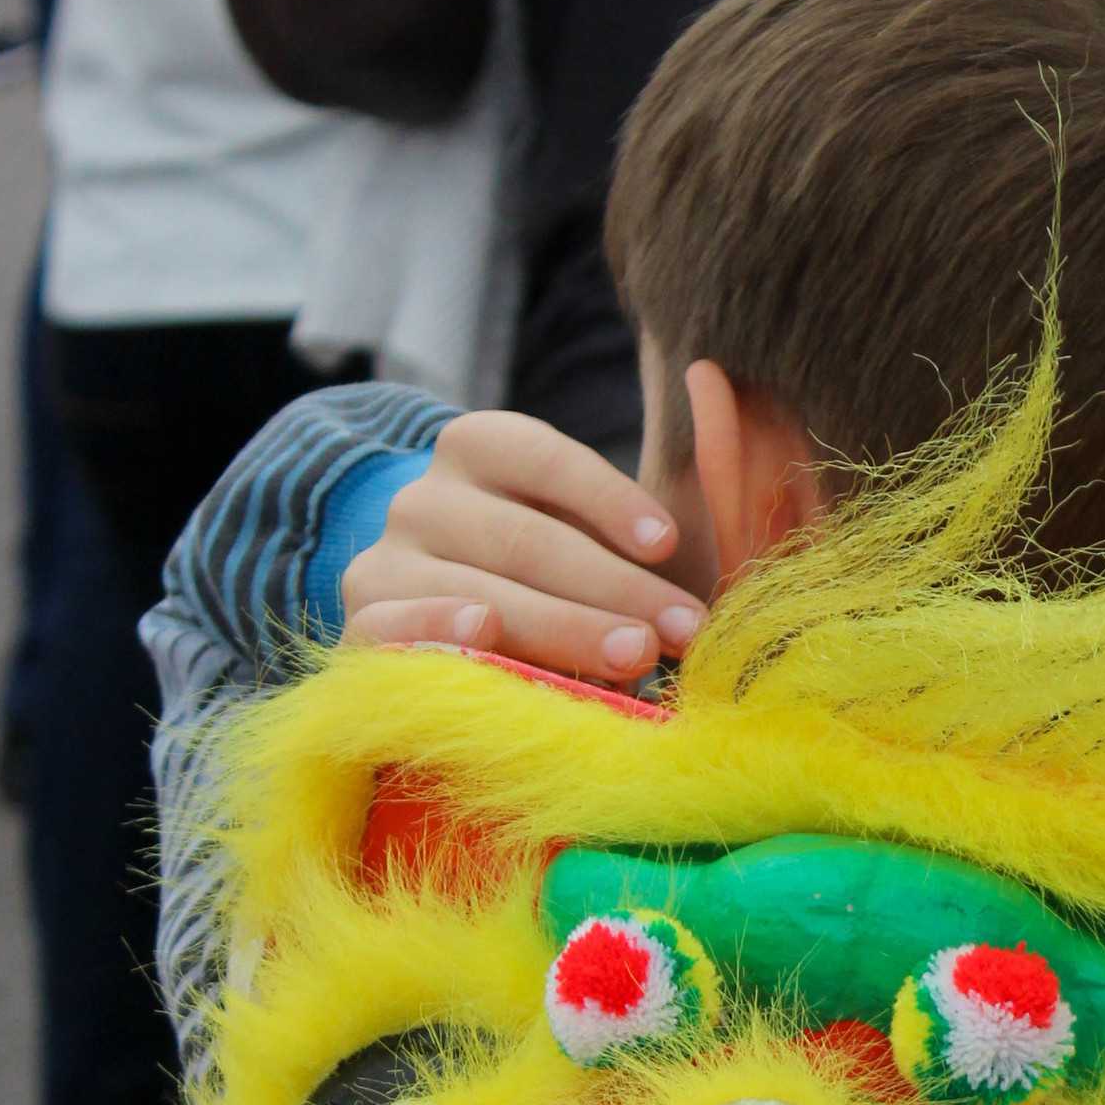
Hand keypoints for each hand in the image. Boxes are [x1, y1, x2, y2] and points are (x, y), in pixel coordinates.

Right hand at [342, 410, 706, 681]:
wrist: (427, 625)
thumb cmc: (543, 579)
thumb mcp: (584, 533)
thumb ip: (642, 533)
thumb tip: (744, 515)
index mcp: (480, 449)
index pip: (544, 458)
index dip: (607, 498)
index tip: (668, 543)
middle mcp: (425, 497)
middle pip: (525, 539)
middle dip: (614, 588)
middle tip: (683, 630)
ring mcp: (386, 560)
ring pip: (479, 590)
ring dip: (563, 627)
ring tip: (632, 656)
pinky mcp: (360, 624)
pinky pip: (397, 629)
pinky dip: (442, 630)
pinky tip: (486, 636)